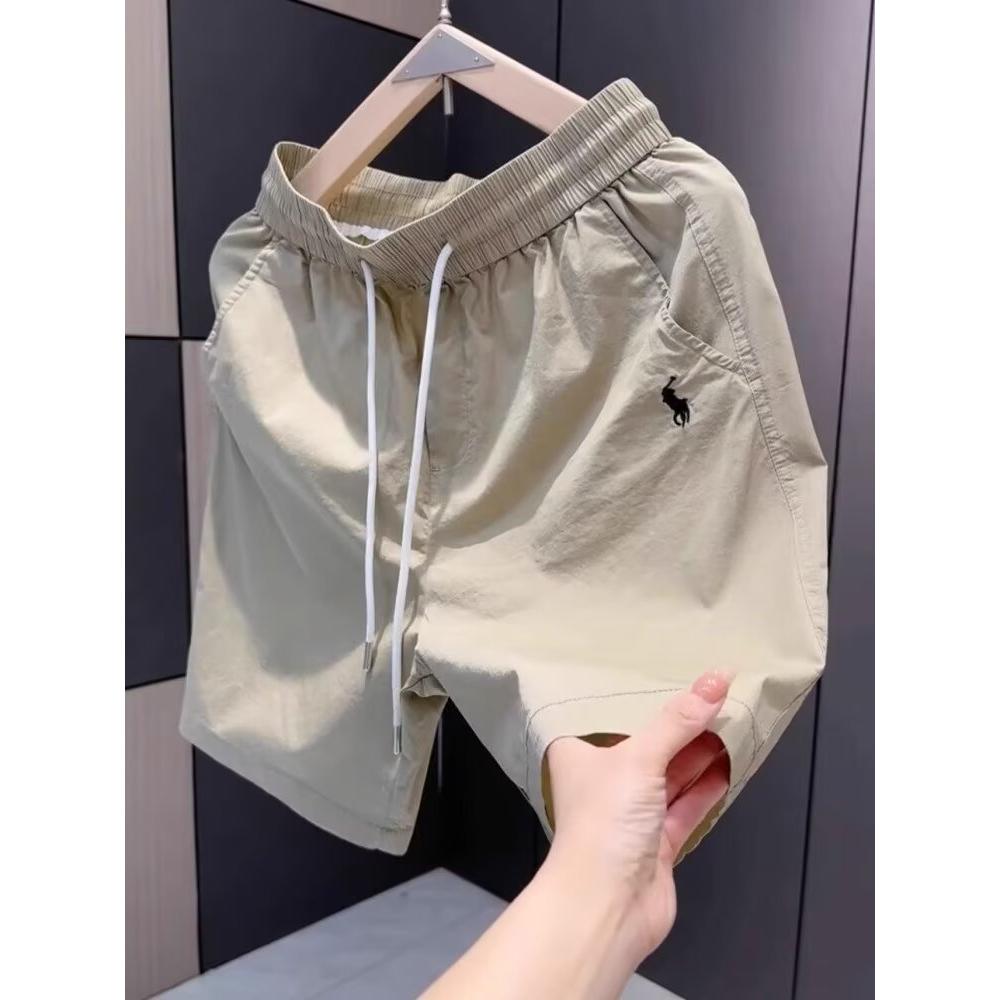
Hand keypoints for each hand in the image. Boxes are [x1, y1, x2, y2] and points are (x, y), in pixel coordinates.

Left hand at [543, 672, 731, 961]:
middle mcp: (603, 780)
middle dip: (678, 723)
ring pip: (669, 774)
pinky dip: (705, 786)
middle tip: (714, 690)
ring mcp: (631, 814)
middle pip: (646, 743)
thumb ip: (679, 720)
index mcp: (579, 753)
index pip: (608, 714)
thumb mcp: (639, 757)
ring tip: (730, 718)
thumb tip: (717, 677)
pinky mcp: (657, 842)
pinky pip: (685, 805)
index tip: (664, 665)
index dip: (637, 693)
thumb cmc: (605, 822)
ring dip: (698, 752)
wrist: (607, 908)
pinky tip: (728, 764)